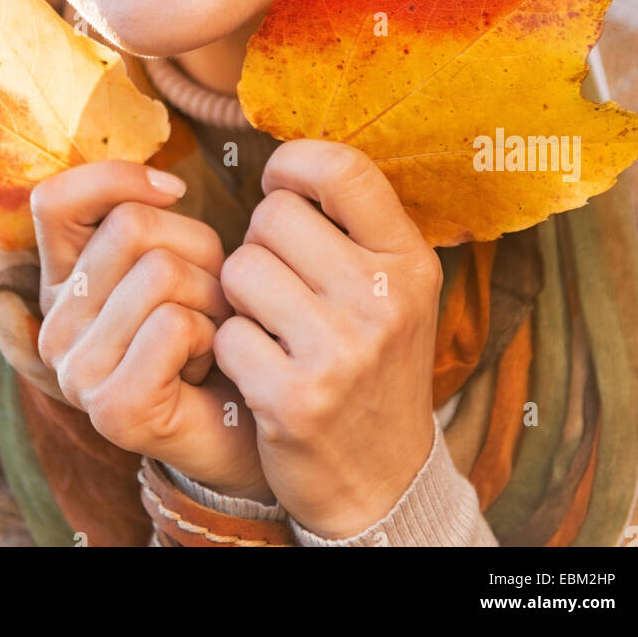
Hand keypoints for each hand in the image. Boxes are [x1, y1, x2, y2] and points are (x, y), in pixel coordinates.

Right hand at [31, 161, 269, 498]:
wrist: (253, 426)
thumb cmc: (219, 330)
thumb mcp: (181, 257)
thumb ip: (151, 217)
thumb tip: (168, 184)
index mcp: (62, 284)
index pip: (55, 201)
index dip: (118, 179)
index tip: (175, 191)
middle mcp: (54, 327)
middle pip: (130, 226)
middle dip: (197, 248)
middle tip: (210, 297)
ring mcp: (77, 373)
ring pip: (159, 271)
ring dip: (211, 294)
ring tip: (212, 330)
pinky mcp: (112, 408)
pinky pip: (174, 324)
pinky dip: (211, 334)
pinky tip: (210, 363)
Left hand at [213, 139, 442, 537]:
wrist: (383, 481)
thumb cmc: (374, 365)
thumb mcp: (395, 291)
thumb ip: (355, 227)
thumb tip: (287, 157)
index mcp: (410, 262)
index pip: (343, 169)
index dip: (293, 165)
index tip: (282, 188)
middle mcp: (384, 301)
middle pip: (272, 216)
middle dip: (259, 243)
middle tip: (278, 284)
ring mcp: (343, 352)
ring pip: (240, 269)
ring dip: (240, 297)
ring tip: (270, 325)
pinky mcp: (297, 399)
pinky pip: (227, 334)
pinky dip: (231, 351)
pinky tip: (261, 371)